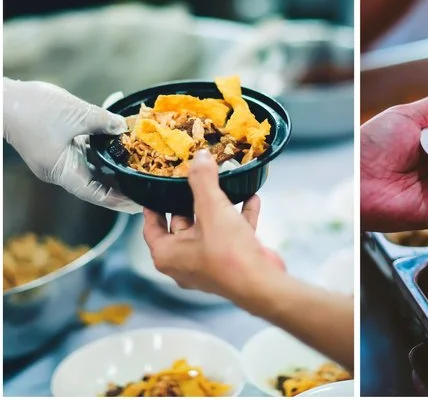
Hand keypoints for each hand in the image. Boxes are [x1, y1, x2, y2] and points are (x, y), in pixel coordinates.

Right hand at [1, 79, 135, 212]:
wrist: (3, 98)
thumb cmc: (32, 108)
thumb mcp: (76, 114)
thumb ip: (104, 122)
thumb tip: (124, 126)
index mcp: (61, 171)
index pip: (95, 194)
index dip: (118, 200)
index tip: (139, 203)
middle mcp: (59, 170)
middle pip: (96, 183)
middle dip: (120, 183)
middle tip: (145, 183)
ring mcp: (57, 159)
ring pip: (91, 167)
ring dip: (112, 164)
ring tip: (138, 165)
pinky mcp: (57, 147)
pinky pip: (83, 152)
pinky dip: (100, 148)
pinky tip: (118, 140)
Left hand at [140, 151, 286, 300]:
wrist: (261, 283)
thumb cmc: (227, 253)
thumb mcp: (212, 209)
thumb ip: (204, 182)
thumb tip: (200, 158)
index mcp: (168, 254)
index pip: (151, 227)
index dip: (153, 207)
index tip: (156, 190)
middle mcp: (185, 262)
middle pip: (182, 225)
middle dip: (190, 203)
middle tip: (193, 182)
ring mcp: (209, 264)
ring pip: (209, 230)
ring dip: (219, 209)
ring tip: (225, 187)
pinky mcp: (232, 263)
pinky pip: (232, 236)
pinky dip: (239, 218)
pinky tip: (251, 200)